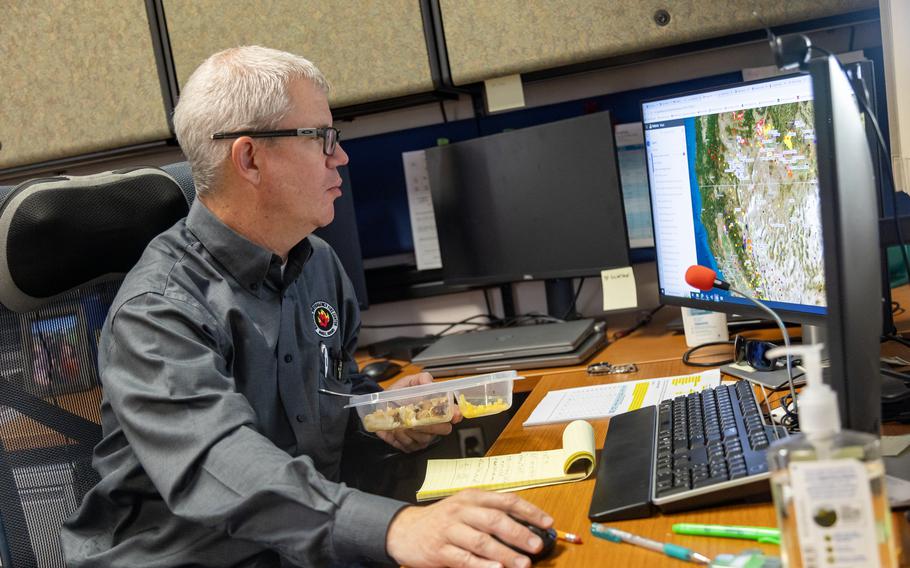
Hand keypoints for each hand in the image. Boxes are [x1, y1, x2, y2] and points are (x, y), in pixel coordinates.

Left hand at [377, 372, 462, 452]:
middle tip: (418, 419)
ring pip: (424, 438)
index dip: (456, 415)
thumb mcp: (408, 383)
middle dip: (431, 425)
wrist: (379, 409)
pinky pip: (409, 445)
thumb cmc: (396, 397)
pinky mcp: (411, 446)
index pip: (454, 414)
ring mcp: (423, 437)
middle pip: (443, 429)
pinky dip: (401, 437)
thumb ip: (420, 379)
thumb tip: (428, 382)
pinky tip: (395, 429)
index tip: (454, 414)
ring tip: (401, 422)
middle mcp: (433, 425)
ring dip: (412, 430)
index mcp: (436, 409)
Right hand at [386, 489, 552, 567]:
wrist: (406, 530)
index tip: (548, 522)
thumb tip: (526, 529)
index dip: (529, 511)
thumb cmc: (443, 520)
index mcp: (472, 497)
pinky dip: (482, 566)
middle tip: (536, 545)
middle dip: (518, 533)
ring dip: (504, 553)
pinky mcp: (440, 551)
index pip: (505, 500)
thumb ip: (491, 514)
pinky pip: (464, 559)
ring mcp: (450, 531)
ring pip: (481, 541)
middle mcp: (461, 511)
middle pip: (494, 520)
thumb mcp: (465, 508)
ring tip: (523, 563)